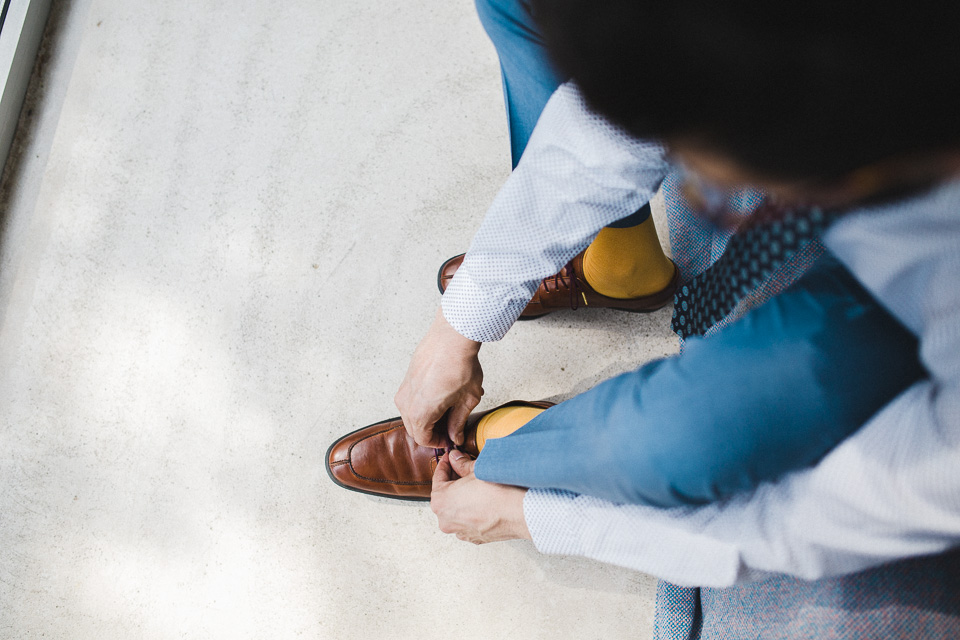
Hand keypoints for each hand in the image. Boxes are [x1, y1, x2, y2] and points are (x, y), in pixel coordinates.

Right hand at [395, 308, 482, 446]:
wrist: (451, 337)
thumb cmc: (460, 365)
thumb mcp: (467, 400)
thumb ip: (458, 422)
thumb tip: (455, 437)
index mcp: (421, 413)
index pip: (424, 439)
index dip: (439, 442)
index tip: (451, 438)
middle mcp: (406, 403)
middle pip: (415, 429)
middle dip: (433, 432)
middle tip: (451, 427)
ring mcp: (403, 390)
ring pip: (411, 416)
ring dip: (427, 419)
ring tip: (448, 411)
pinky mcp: (405, 380)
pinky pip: (410, 401)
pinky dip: (422, 406)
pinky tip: (440, 398)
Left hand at [430, 450, 530, 543]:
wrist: (520, 513)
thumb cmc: (498, 492)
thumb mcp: (477, 470)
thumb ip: (461, 463)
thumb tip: (455, 458)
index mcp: (440, 502)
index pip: (438, 477)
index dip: (445, 464)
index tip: (451, 458)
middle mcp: (446, 521)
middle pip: (446, 495)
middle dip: (454, 481)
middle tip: (464, 468)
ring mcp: (460, 532)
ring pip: (457, 510)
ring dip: (463, 498)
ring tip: (476, 486)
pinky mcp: (475, 538)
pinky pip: (469, 521)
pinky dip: (473, 512)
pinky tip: (484, 502)